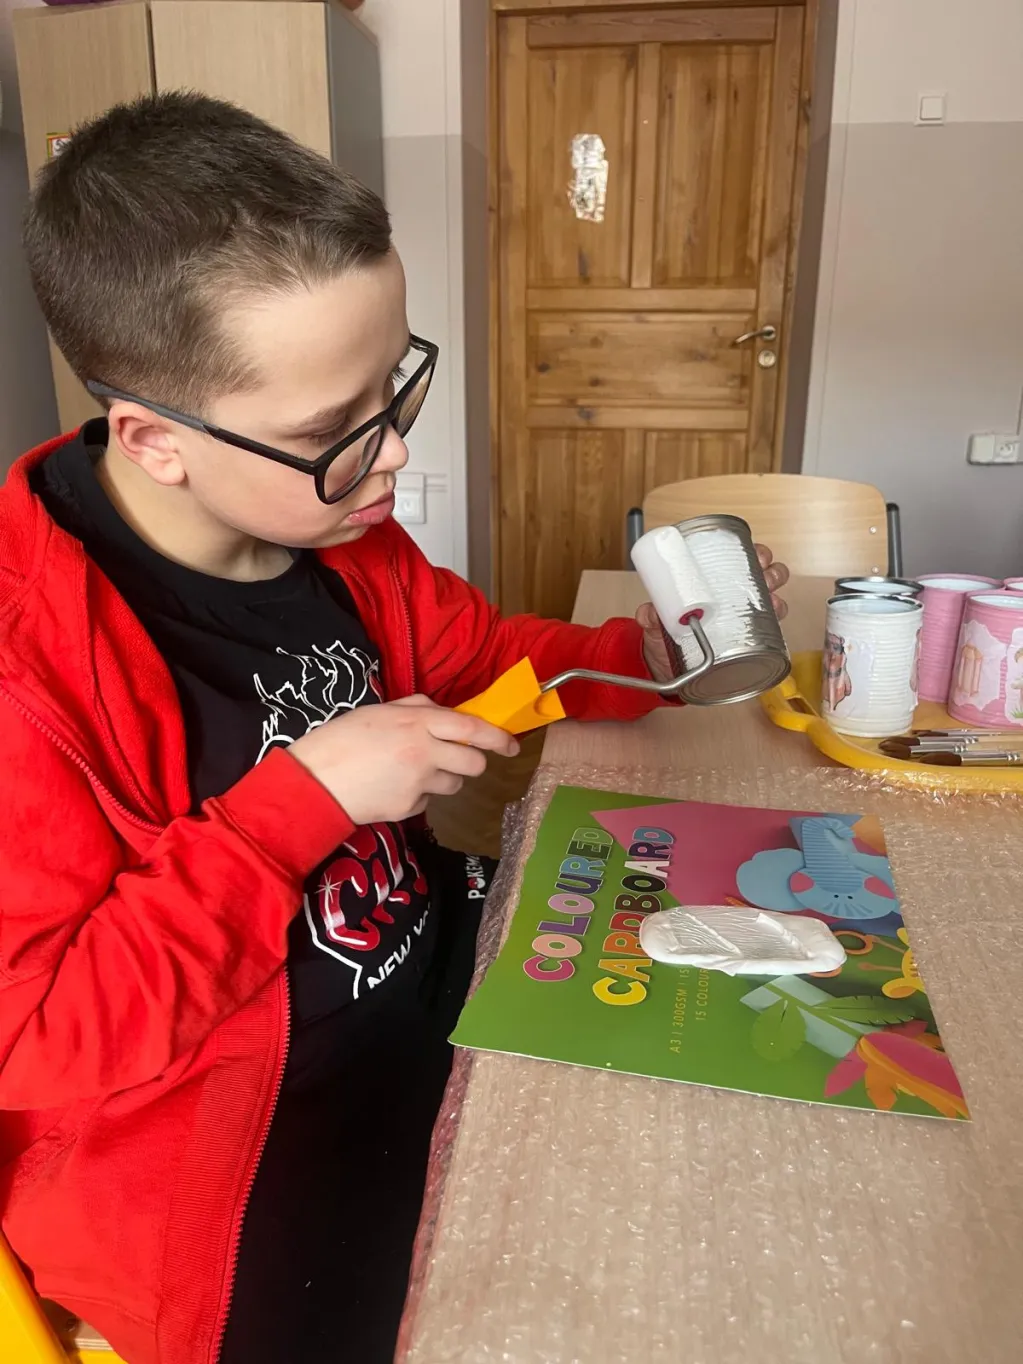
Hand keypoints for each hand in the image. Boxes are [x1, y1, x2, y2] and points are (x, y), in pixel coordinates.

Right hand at [289, 695, 518, 823]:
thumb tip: (446, 713)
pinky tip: (391, 788)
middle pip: (473, 764)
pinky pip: (427, 801)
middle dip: (473, 764)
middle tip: (456, 761)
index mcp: (417, 723)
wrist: (313, 781)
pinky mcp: (409, 808)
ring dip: (443, 780)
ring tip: (410, 773)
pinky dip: (417, 795)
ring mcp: (418, 783)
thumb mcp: (380, 711)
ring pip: (453, 785)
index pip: (471, 728)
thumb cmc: (341, 739)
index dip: (497, 737)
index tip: (512, 744)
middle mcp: (424, 752)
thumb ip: (417, 709)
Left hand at [637, 544, 789, 681]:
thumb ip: (650, 616)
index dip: (752, 552)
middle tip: (762, 569)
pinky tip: (775, 613)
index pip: (737, 558)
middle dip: (769, 567)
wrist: (666, 666)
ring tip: (769, 592)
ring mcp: (743, 613)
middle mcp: (732, 593)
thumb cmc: (664, 634)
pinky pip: (771, 622)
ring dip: (775, 588)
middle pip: (761, 571)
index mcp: (712, 581)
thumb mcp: (656, 622)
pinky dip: (777, 614)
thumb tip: (648, 612)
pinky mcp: (748, 635)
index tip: (754, 553)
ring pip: (770, 592)